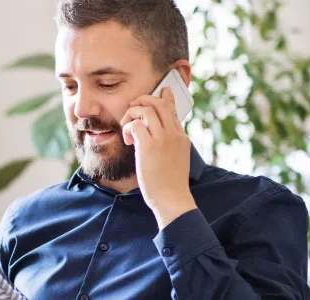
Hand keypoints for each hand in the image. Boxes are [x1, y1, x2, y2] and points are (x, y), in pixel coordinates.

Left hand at [120, 87, 196, 228]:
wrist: (173, 199)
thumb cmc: (171, 184)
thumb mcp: (177, 159)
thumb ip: (171, 145)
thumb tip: (159, 139)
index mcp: (182, 137)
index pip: (173, 110)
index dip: (165, 98)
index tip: (163, 91)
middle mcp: (173, 134)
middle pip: (159, 103)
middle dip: (143, 100)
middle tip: (132, 109)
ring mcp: (162, 139)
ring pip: (146, 109)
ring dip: (132, 114)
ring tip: (127, 128)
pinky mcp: (149, 146)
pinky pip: (136, 124)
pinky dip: (128, 128)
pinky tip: (128, 141)